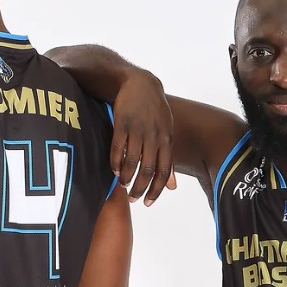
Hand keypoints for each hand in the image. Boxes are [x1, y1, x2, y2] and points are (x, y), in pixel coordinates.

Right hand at [109, 69, 175, 204]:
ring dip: (126, 177)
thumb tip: (172, 187)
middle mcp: (153, 135)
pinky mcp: (122, 122)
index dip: (156, 190)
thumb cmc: (155, 112)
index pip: (163, 171)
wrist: (141, 83)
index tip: (147, 202)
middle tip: (132, 199)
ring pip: (132, 161)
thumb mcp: (166, 134)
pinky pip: (118, 148)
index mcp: (166, 140)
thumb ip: (168, 161)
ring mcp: (137, 128)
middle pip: (148, 169)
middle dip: (139, 188)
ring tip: (123, 185)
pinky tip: (115, 171)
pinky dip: (116, 162)